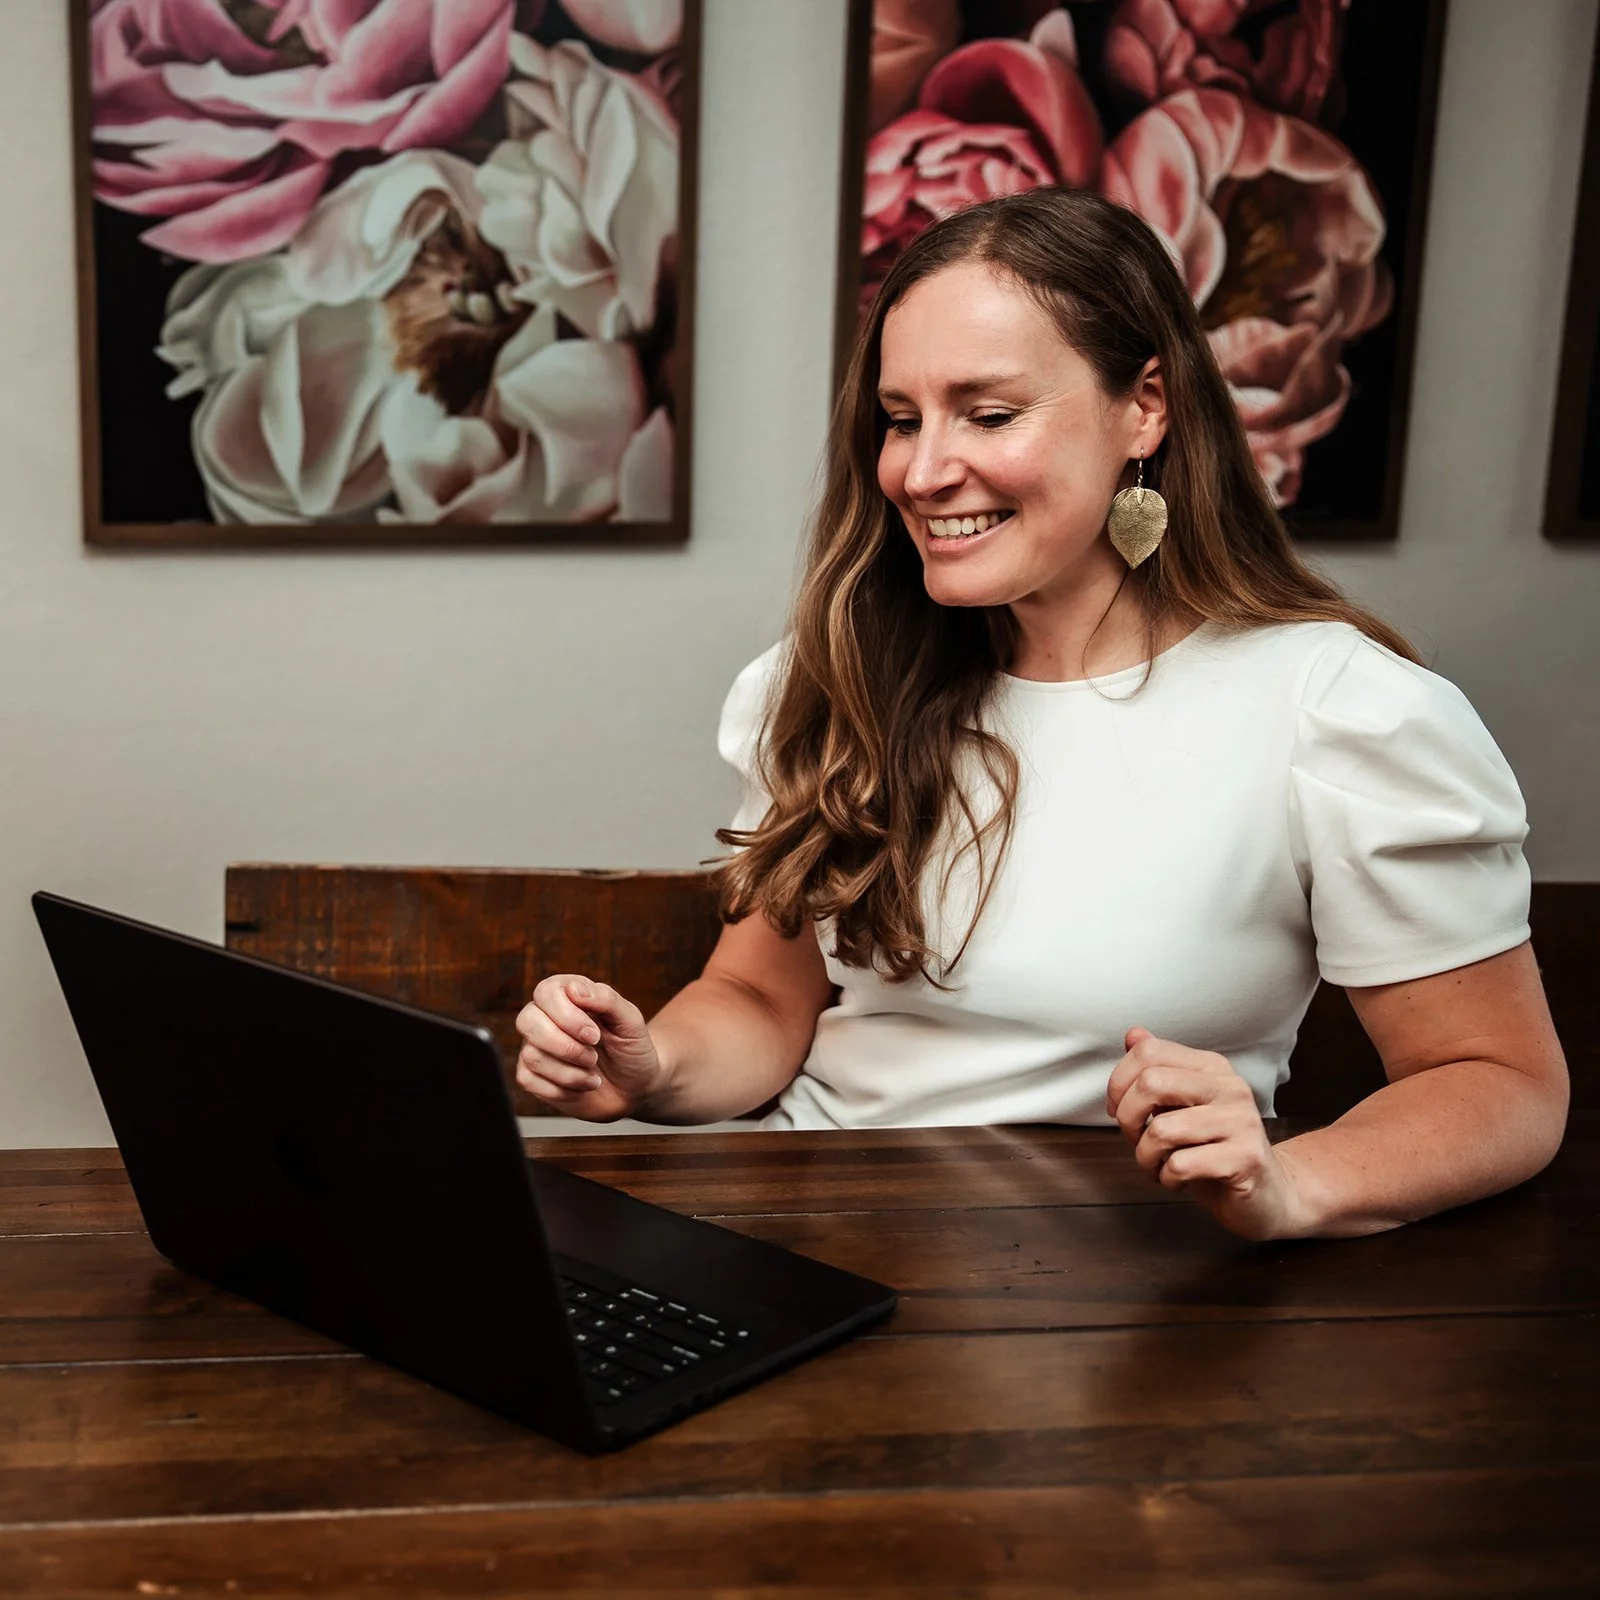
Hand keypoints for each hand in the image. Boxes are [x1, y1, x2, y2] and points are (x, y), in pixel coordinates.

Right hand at [515, 975, 663, 1121]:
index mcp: (567, 995)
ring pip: (532, 1056)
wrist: (635, 1087)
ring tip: (593, 1072)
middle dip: (565, 1046)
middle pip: (527, 1021)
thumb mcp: (630, 1020)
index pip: (546, 992)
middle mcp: (545, 1017)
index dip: (568, 1016)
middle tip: (593, 1056)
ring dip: (570, 1072)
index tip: (595, 1035)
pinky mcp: (532, 1075)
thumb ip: (606, 999)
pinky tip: (581, 1084)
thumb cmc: (631, 1048)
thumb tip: (574, 989)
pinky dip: (563, 1088)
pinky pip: (529, 1080)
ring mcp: (535, 1046)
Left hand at [1106, 1026, 1311, 1239]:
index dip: (1119, 1082)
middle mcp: (1230, 1086)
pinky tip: (1176, 1180)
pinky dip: (1166, 1177)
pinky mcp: (1246, 1158)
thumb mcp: (1181, 1105)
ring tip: (1155, 1165)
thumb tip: (1133, 1035)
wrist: (1266, 1192)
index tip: (1118, 1109)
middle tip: (1136, 1139)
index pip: (1148, 1051)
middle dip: (1128, 1118)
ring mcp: (1241, 1121)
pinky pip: (1181, 1164)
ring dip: (1145, 1156)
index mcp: (1211, 1066)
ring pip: (1162, 1129)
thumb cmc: (1214, 1148)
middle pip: (1151, 1083)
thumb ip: (1158, 1070)